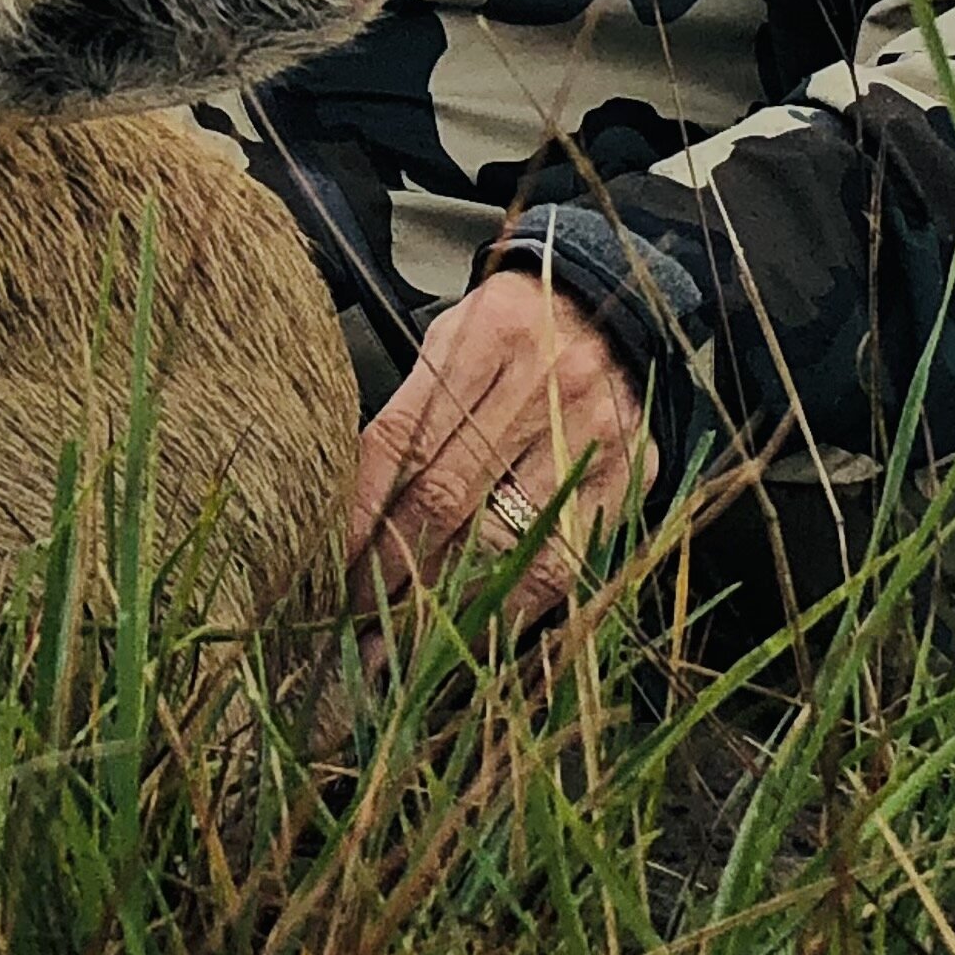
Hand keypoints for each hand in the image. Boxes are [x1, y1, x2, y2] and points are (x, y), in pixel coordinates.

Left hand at [345, 270, 652, 623]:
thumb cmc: (518, 325)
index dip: (358, 511)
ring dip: (441, 604)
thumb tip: (352, 505)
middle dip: (388, 569)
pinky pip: (563, 562)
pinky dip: (512, 609)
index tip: (326, 563)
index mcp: (485, 338)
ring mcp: (589, 435)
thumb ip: (411, 410)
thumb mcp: (455, 335)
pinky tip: (472, 639)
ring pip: (501, 540)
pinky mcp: (628, 477)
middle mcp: (541, 385)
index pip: (401, 442)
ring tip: (397, 648)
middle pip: (444, 498)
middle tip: (350, 620)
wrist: (618, 306)